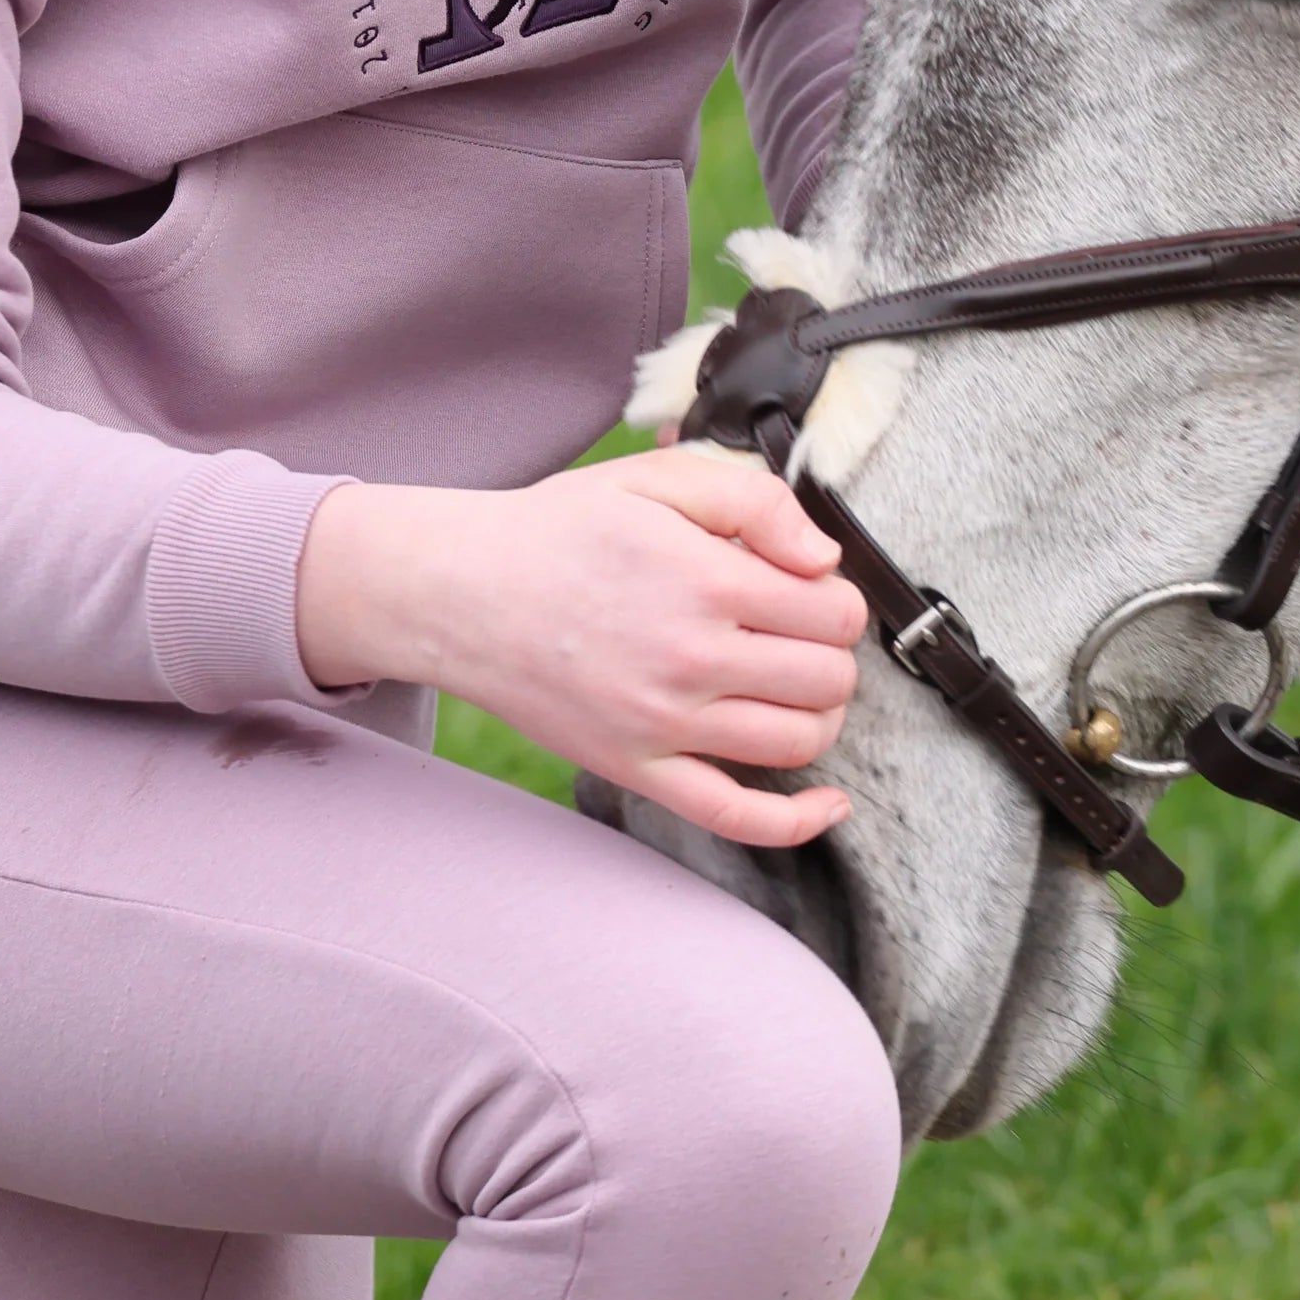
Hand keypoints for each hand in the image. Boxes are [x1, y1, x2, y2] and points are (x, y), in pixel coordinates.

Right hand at [295, 455, 866, 846]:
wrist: (461, 592)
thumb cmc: (557, 530)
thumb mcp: (655, 478)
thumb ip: (753, 501)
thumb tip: (823, 557)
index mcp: (705, 581)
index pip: (834, 611)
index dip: (838, 596)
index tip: (812, 588)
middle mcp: (692, 660)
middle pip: (828, 679)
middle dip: (832, 651)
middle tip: (799, 631)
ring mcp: (664, 725)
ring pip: (800, 742)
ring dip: (820, 713)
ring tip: (792, 683)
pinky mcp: (636, 770)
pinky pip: (735, 817)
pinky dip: (798, 821)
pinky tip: (829, 803)